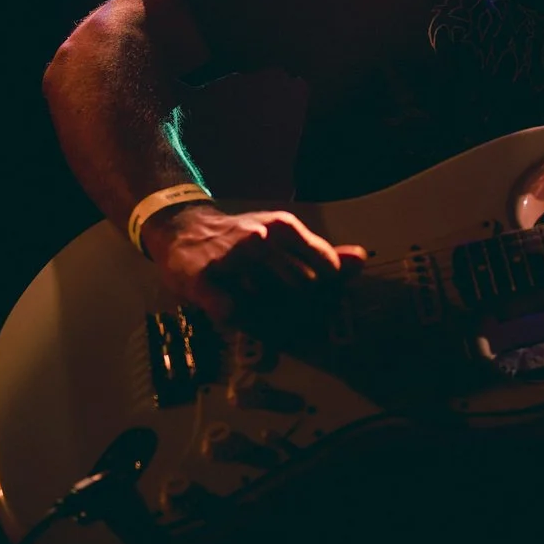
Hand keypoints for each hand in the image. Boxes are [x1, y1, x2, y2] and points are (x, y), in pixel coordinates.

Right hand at [141, 204, 366, 329]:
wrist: (183, 229)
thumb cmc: (240, 238)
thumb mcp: (281, 236)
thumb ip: (319, 252)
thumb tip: (360, 259)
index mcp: (283, 228)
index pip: (325, 268)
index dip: (324, 289)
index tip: (313, 296)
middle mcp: (260, 239)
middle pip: (300, 289)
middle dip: (296, 305)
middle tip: (278, 304)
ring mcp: (231, 258)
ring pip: (266, 303)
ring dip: (263, 313)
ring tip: (251, 302)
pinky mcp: (202, 279)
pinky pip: (229, 311)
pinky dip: (232, 315)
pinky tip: (228, 306)